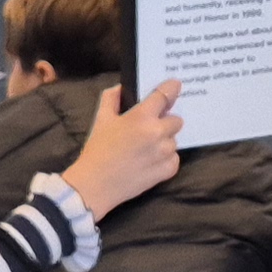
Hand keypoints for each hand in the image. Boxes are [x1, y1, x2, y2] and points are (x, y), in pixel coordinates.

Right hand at [65, 80, 184, 218]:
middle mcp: (158, 133)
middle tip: (150, 129)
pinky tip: (149, 162)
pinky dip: (166, 159)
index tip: (175, 86)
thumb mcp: (101, 119)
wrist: (95, 185)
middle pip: (176, 120)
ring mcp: (165, 152)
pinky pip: (174, 158)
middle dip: (165, 121)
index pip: (166, 95)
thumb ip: (111, 98)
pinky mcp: (168, 170)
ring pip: (174, 140)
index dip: (172, 88)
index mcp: (142, 117)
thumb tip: (121, 88)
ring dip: (164, 141)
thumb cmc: (97, 150)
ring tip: (146, 149)